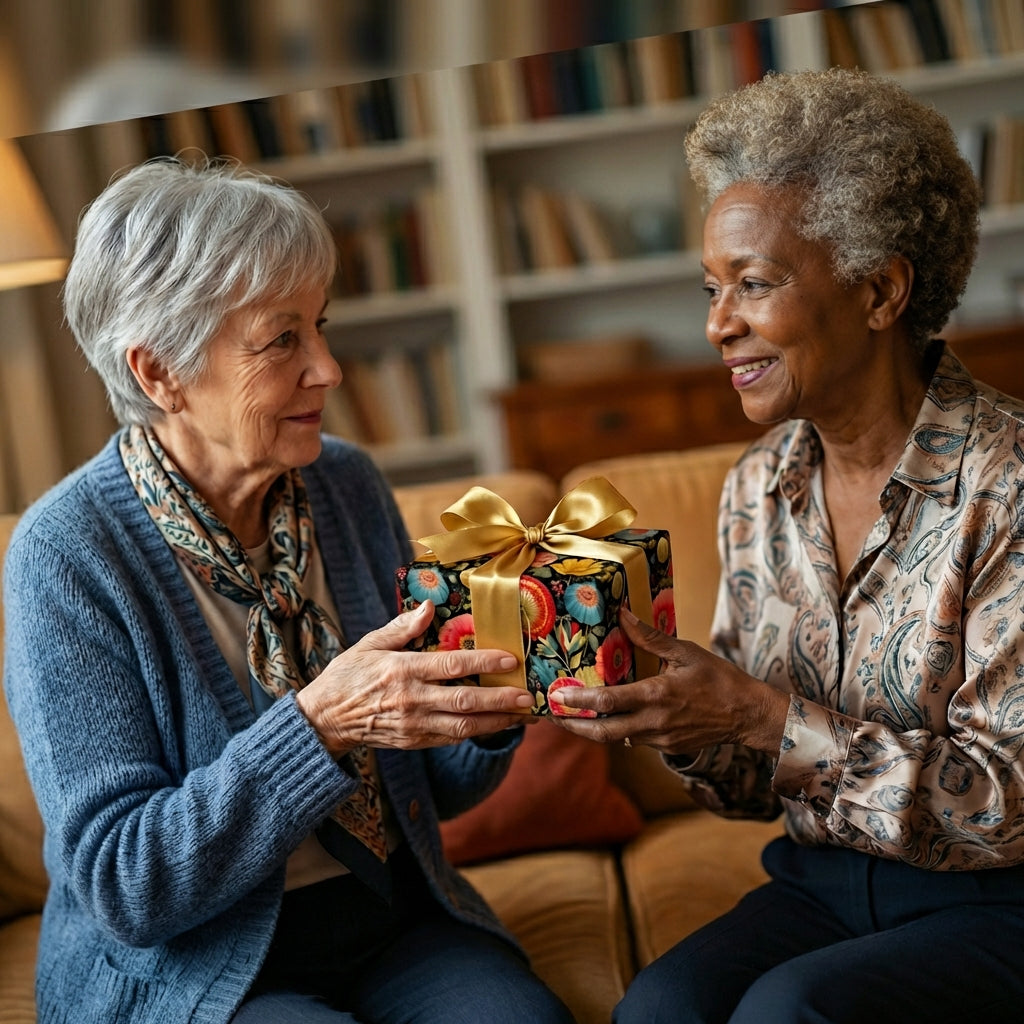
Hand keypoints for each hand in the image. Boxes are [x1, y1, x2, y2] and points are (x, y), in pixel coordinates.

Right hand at [295, 600, 533, 756]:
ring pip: (463, 726)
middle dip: (500, 699)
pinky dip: (476, 733)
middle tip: (527, 695)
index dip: (483, 663)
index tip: (509, 659)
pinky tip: (495, 725)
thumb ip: (402, 628)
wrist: (323, 720)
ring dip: (495, 721)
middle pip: (464, 701)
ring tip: (521, 714)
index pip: (451, 666)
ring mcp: (413, 724)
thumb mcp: (369, 644)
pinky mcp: (414, 741)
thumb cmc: (347, 676)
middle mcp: (411, 700)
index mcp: (403, 671)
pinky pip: (450, 738)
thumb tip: (427, 606)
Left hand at [549, 608, 788, 756]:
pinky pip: (634, 740)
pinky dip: (617, 731)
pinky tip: (608, 719)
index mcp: (656, 696)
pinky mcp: (667, 748)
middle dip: (574, 726)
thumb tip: (623, 614)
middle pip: (603, 732)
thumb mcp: (685, 652)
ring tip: (573, 717)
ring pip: (617, 739)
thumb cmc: (719, 679)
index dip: (578, 701)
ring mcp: (659, 740)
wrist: (748, 715)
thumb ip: (650, 637)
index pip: (607, 702)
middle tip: (552, 716)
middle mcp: (653, 723)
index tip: (557, 697)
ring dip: (593, 730)